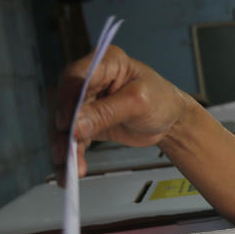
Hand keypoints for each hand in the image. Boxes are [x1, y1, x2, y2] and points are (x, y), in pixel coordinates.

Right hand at [50, 45, 188, 182]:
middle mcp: (91, 80)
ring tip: (70, 169)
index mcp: (105, 62)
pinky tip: (70, 171)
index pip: (76, 77)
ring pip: (65, 124)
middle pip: (65, 103)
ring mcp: (87, 101)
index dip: (67, 100)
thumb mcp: (138, 103)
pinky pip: (74, 139)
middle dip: (63, 131)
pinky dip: (72, 156)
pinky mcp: (86, 122)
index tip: (65, 123)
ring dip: (65, 148)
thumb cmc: (162, 101)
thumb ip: (106, 112)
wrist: (172, 121)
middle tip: (65, 154)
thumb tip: (76, 125)